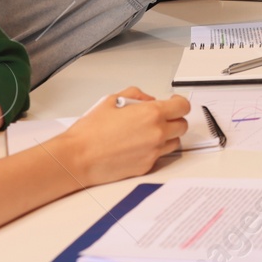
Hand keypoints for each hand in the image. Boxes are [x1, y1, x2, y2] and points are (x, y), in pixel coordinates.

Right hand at [54, 87, 190, 185]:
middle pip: (182, 125)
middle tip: (162, 117)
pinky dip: (154, 149)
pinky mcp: (147, 166)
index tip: (174, 102)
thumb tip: (148, 99)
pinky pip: (159, 155)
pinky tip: (138, 145)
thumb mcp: (112, 100)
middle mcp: (157, 133)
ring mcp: (153, 152)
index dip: (180, 102)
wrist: (78, 157)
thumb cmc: (90, 132)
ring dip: (167, 135)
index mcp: (151, 114)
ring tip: (148, 132)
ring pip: (174, 142)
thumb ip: (137, 95)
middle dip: (174, 119)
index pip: (183, 106)